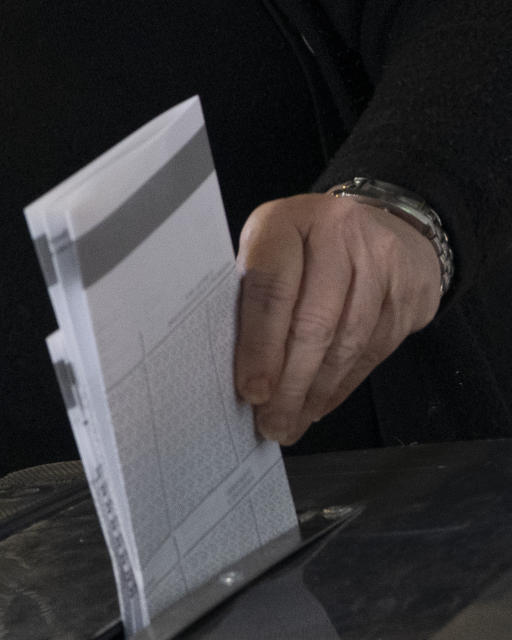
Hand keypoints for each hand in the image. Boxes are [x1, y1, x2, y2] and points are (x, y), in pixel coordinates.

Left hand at [234, 193, 441, 444]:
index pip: (271, 288)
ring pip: (348, 343)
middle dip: (290, 384)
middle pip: (313, 323)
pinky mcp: (411, 293)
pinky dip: (343, 385)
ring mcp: (383, 261)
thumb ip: (253, 297)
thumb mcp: (267, 250)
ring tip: (291, 423)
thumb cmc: (303, 245)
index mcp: (286, 221)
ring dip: (316, 393)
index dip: (260, 346)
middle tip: (271, 423)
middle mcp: (339, 234)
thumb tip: (240, 371)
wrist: (384, 220)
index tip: (251, 392)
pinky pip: (374, 352)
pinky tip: (320, 405)